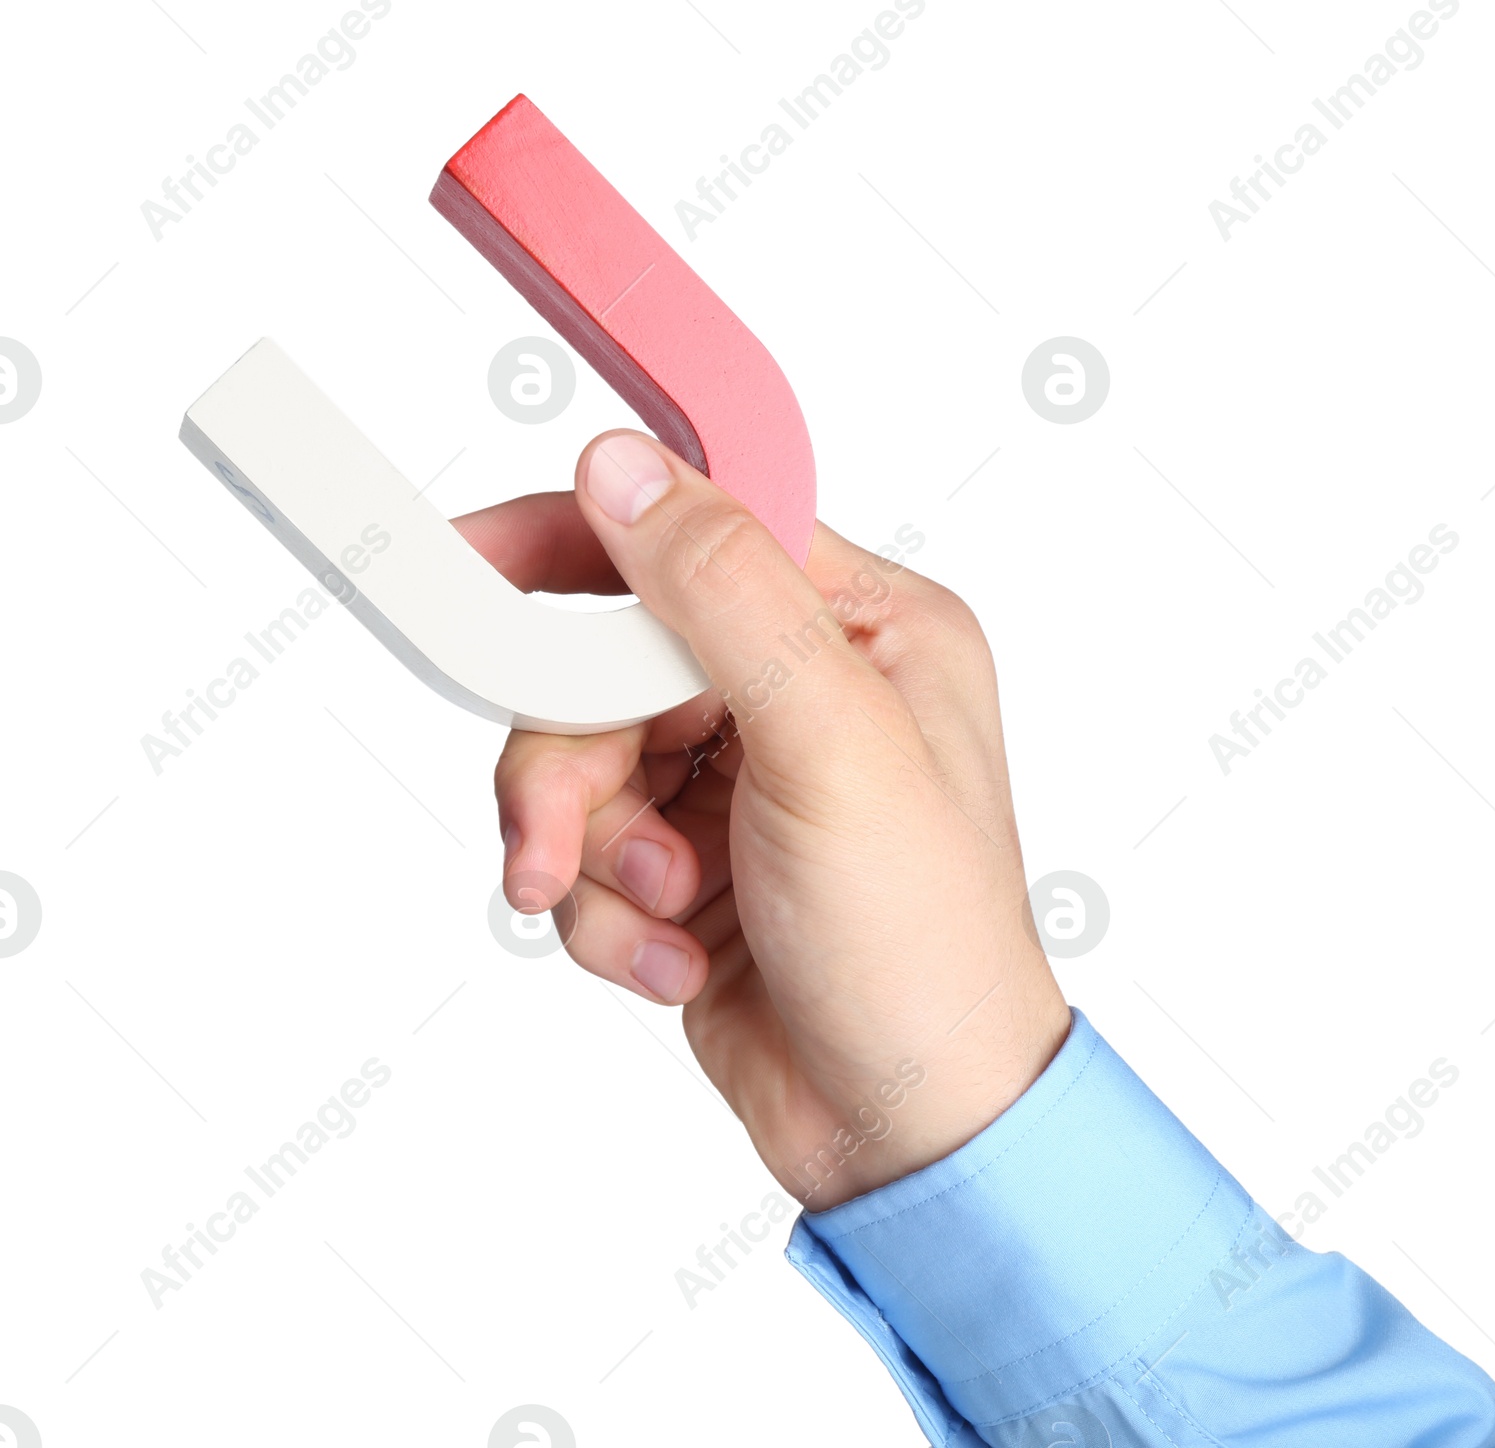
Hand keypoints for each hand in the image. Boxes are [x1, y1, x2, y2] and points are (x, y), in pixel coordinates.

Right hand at [453, 432, 1069, 1208]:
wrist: (911, 1130)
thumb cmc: (923, 943)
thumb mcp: (831, 743)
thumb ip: (722, 594)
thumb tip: (620, 468)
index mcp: (864, 627)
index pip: (696, 535)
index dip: (577, 542)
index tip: (468, 561)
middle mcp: (800, 689)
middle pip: (608, 661)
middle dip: (571, 762)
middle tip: (554, 845)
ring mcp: (740, 778)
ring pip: (581, 761)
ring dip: (594, 852)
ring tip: (658, 916)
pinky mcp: (691, 860)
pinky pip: (588, 851)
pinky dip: (612, 916)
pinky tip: (682, 963)